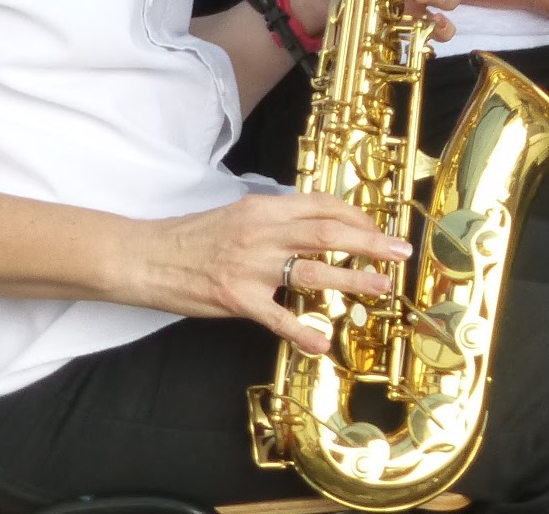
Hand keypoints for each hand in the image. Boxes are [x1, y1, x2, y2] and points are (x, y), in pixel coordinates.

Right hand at [127, 191, 410, 354]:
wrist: (148, 257)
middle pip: (328, 234)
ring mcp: (251, 268)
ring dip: (352, 279)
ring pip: (312, 272)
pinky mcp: (237, 300)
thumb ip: (277, 219)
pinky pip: (276, 317)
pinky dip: (302, 330)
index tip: (379, 227)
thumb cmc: (194, 236)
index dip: (357, 216)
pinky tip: (323, 341)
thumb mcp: (240, 213)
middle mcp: (263, 234)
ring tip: (381, 286)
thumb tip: (316, 224)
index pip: (322, 207)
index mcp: (265, 209)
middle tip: (400, 251)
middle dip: (370, 242)